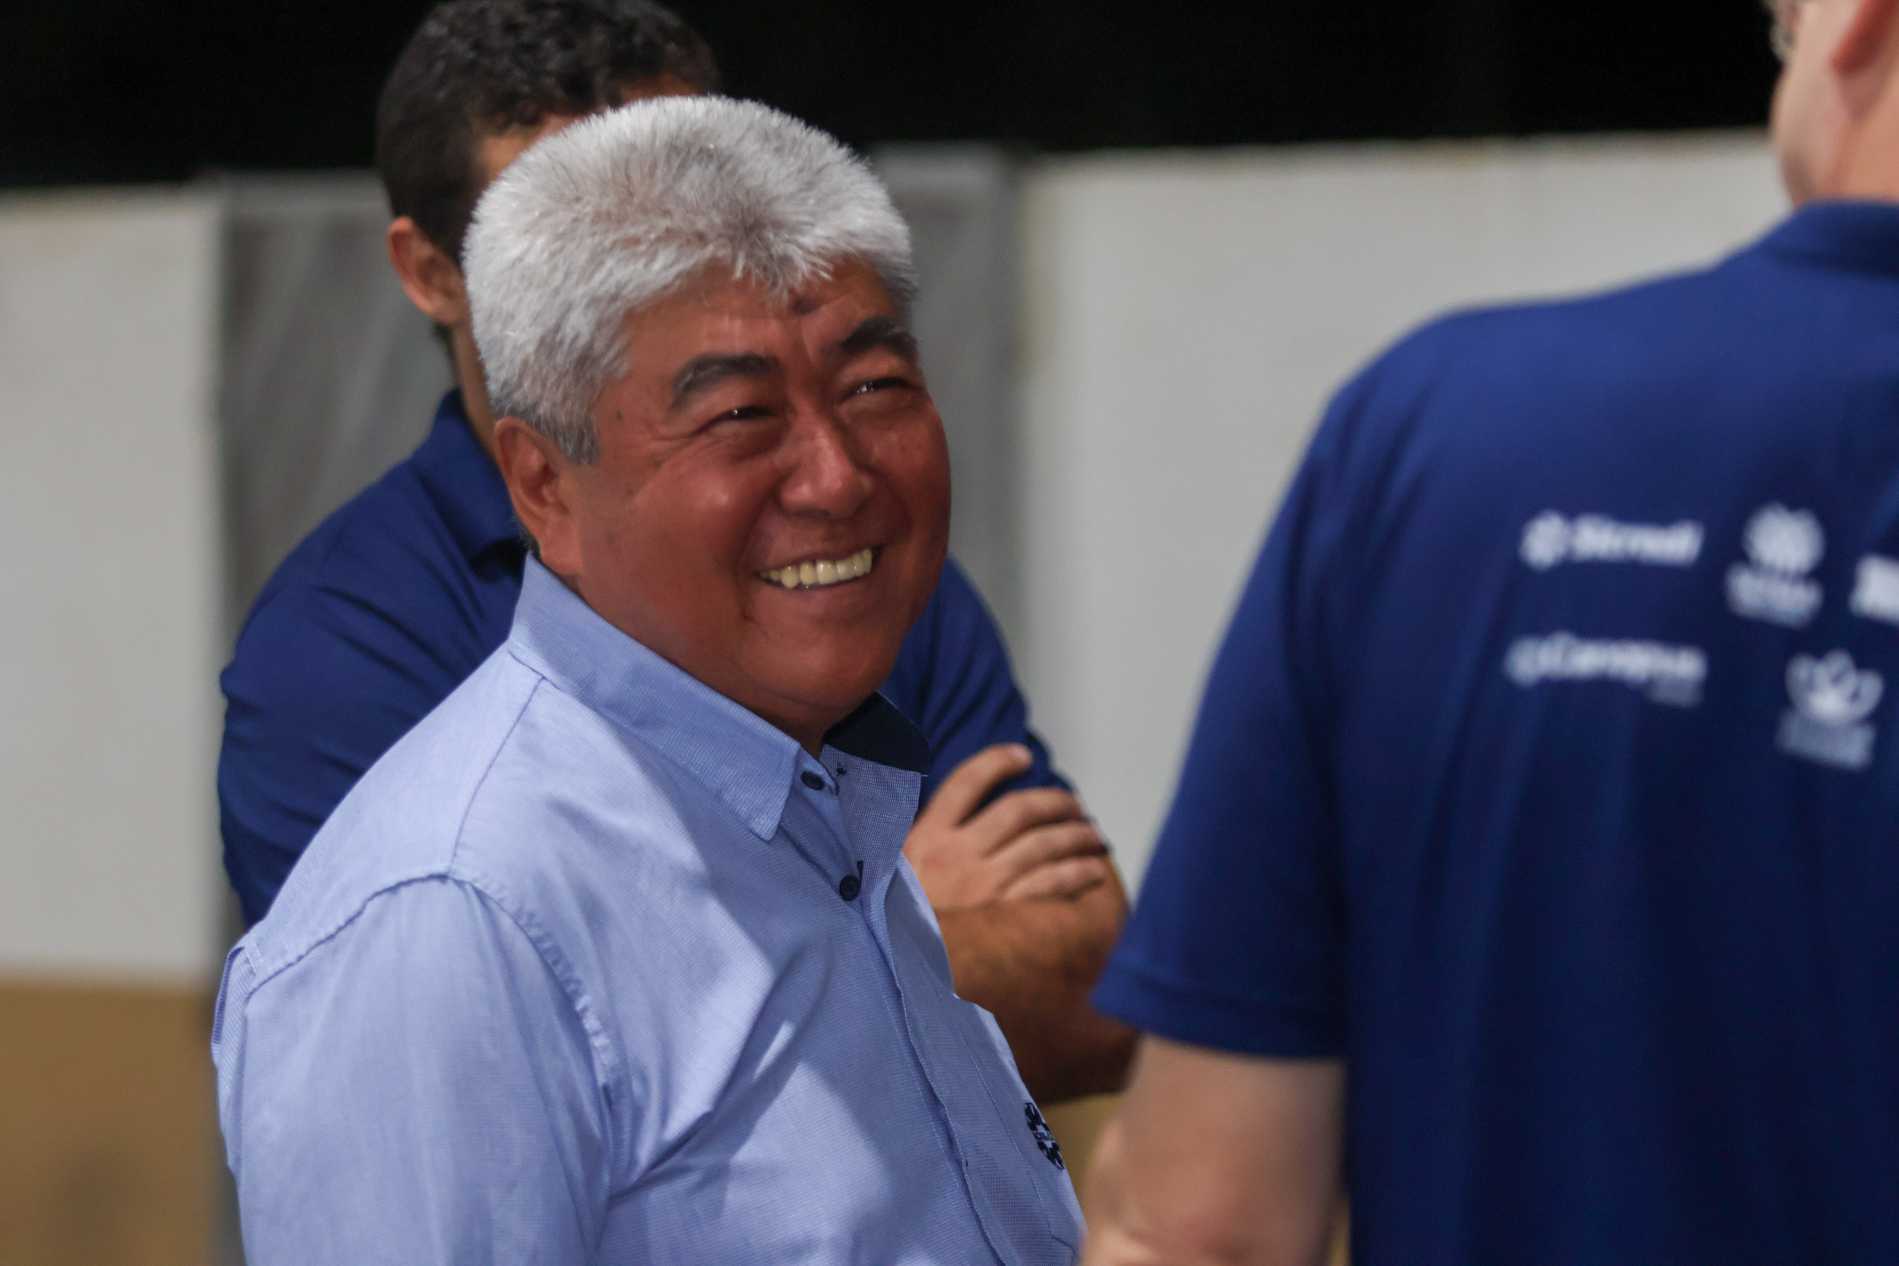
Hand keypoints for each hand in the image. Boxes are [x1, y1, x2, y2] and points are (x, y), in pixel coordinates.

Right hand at [903, 743, 1108, 910]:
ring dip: (1076, 835)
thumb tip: (954, 820)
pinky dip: (1078, 873)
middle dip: (1055, 802)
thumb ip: (922, 844)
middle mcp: (958, 855)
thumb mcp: (892, 873)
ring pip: (1043, 845)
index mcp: (927, 837)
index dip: (998, 762)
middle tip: (1074, 805)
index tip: (1023, 756)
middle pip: (1019, 811)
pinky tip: (1093, 871)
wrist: (893, 968)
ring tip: (1093, 834)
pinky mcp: (1004, 918)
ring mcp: (984, 887)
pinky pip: (1053, 885)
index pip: (967, 782)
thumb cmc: (894, 924)